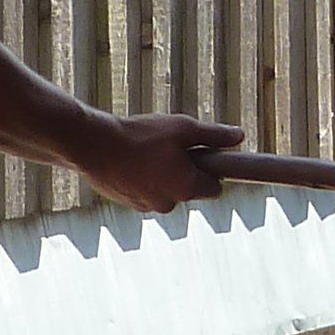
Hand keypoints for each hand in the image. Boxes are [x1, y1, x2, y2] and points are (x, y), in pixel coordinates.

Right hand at [83, 112, 244, 214]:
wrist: (94, 146)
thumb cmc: (141, 135)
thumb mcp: (183, 128)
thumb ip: (214, 135)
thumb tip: (240, 137)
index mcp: (187, 188)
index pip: (215, 188)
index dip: (211, 169)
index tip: (202, 154)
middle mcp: (169, 204)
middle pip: (189, 189)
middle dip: (185, 171)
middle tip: (170, 147)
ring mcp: (146, 206)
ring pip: (165, 190)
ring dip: (162, 175)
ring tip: (147, 151)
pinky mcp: (127, 203)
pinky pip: (145, 191)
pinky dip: (143, 179)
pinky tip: (131, 160)